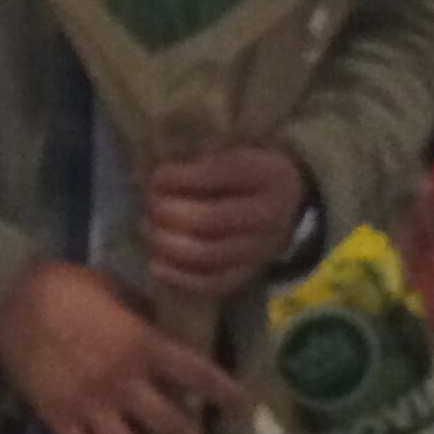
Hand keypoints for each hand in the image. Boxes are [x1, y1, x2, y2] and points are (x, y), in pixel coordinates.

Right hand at [0, 260, 253, 433]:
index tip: (246, 412)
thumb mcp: (113, 290)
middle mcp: (123, 382)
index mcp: (142, 344)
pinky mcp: (59, 419)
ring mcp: (90, 405)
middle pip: (170, 428)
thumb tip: (161, 330)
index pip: (196, 374)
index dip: (226, 394)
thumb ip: (140, 315)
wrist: (7, 299)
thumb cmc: (63, 286)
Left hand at [142, 145, 309, 302]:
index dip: (179, 178)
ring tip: (145, 229)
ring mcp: (259, 250)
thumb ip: (197, 157)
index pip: (219, 176)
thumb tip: (145, 174)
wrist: (288, 202)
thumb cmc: (246, 170)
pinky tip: (155, 265)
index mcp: (265, 174)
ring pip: (207, 255)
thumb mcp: (234, 149)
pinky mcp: (247, 275)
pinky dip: (179, 279)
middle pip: (210, 220)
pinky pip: (212, 285)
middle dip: (168, 212)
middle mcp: (267, 216)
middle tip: (149, 204)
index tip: (155, 177)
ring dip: (167, 244)